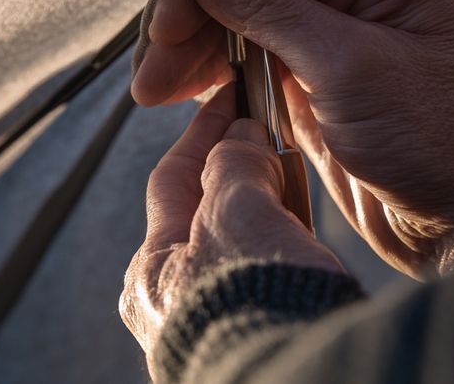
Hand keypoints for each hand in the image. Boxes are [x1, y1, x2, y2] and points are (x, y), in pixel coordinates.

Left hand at [120, 84, 341, 366]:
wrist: (300, 378)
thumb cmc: (256, 301)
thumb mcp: (238, 210)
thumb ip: (234, 164)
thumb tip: (241, 138)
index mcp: (151, 271)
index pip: (173, 176)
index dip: (206, 131)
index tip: (233, 98)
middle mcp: (169, 303)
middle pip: (204, 213)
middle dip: (240, 174)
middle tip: (272, 144)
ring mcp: (207, 323)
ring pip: (235, 245)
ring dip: (265, 212)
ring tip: (294, 192)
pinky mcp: (248, 336)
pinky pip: (260, 274)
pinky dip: (279, 247)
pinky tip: (303, 242)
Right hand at [132, 0, 453, 276]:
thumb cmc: (447, 141)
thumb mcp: (351, 67)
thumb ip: (271, 6)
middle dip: (196, 8)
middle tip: (154, 48)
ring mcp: (332, 45)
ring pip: (241, 24)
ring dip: (193, 49)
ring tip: (152, 85)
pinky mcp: (313, 91)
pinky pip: (248, 67)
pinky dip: (212, 78)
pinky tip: (179, 91)